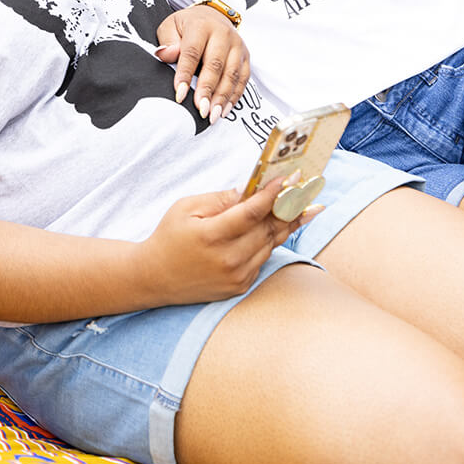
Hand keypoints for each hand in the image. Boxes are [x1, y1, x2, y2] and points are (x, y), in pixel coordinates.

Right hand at [137, 177, 319, 305]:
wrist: (155, 277)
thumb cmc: (169, 236)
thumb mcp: (186, 208)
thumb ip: (220, 199)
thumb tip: (249, 190)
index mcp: (211, 236)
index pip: (252, 212)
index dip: (274, 193)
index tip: (292, 178)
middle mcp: (227, 259)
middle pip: (268, 228)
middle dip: (290, 206)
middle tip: (308, 189)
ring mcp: (236, 276)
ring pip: (271, 244)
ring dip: (287, 223)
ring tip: (307, 205)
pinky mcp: (240, 286)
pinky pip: (263, 258)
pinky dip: (271, 241)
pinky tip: (283, 225)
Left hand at [156, 4, 249, 122]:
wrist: (212, 16)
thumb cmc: (188, 26)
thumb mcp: (171, 27)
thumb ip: (167, 42)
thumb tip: (165, 55)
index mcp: (201, 25)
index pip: (192, 52)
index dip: (185, 75)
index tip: (180, 95)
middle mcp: (223, 34)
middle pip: (215, 65)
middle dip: (208, 90)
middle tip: (201, 109)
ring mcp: (237, 46)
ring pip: (232, 74)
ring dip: (222, 97)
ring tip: (213, 115)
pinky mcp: (245, 57)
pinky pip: (243, 79)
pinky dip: (234, 96)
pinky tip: (224, 109)